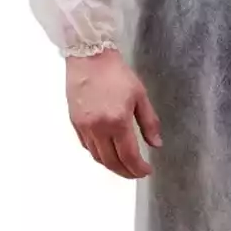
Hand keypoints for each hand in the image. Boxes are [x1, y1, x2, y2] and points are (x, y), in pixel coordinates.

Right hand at [65, 48, 161, 177]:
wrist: (90, 57)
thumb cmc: (116, 73)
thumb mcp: (140, 95)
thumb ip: (149, 122)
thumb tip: (156, 144)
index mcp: (117, 121)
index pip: (129, 156)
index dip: (138, 169)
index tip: (146, 171)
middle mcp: (99, 128)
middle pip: (111, 162)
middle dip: (125, 172)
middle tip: (136, 173)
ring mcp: (84, 127)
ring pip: (98, 157)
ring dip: (111, 165)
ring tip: (123, 165)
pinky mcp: (75, 123)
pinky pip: (87, 146)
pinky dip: (98, 154)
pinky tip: (107, 151)